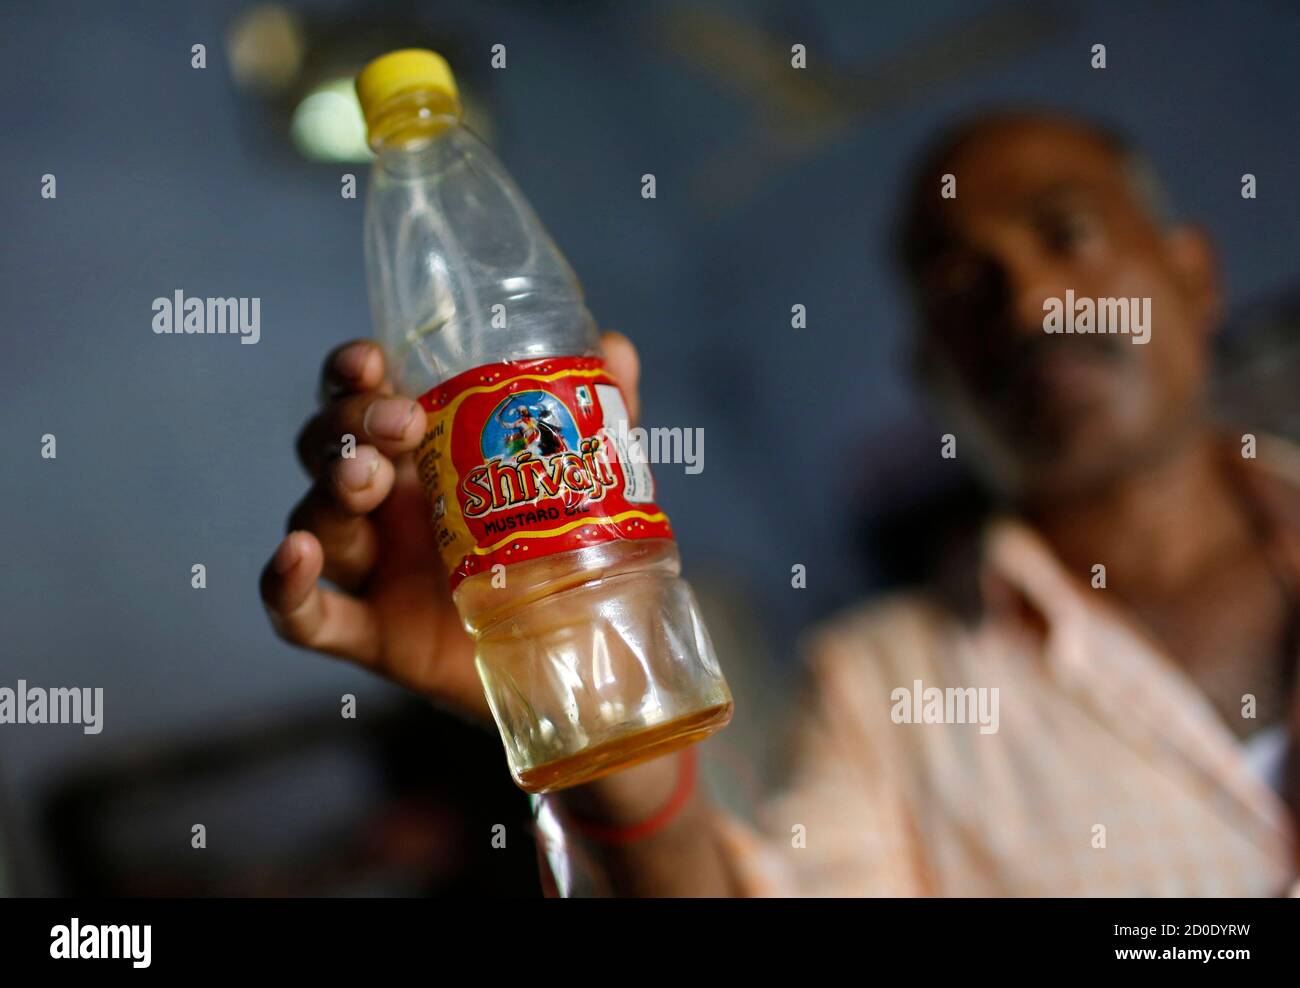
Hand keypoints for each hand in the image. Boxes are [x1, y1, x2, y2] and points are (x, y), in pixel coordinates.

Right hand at [259, 332, 641, 722]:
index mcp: (423, 457)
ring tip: (367, 481)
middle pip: (329, 447)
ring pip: (315, 517)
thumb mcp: (585, 484)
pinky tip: (295, 556)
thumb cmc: (561, 558)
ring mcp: (372, 568)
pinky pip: (304, 614)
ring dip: (331, 491)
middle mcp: (385, 505)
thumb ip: (593, 422)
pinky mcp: (370, 633)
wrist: (574, 659)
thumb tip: (614, 347)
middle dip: (349, 425)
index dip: (351, 373)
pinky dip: (285, 585)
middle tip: (400, 425)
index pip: (363, 398)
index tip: (371, 361)